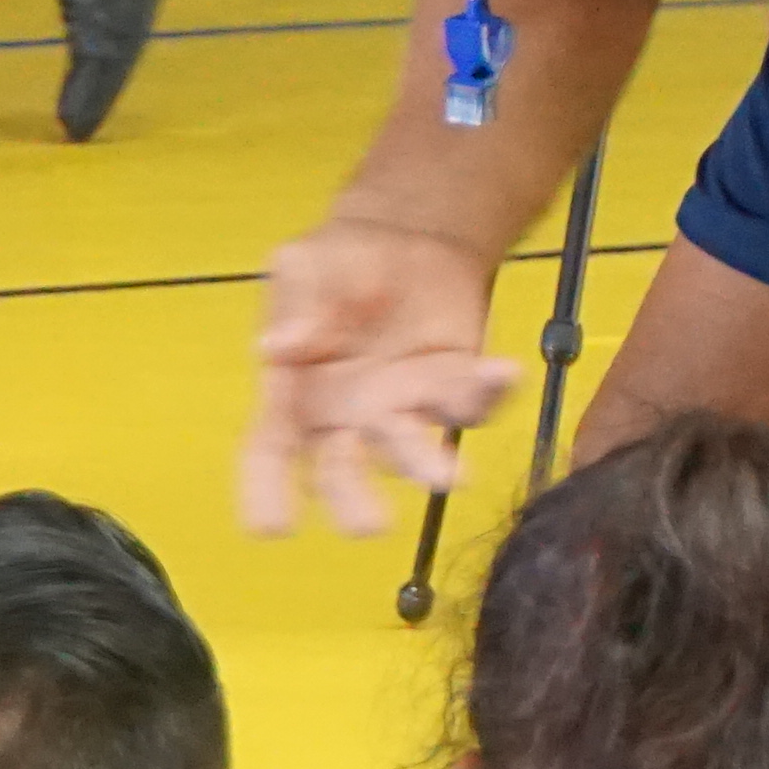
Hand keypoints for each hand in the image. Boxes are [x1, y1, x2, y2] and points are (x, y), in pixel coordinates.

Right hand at [242, 219, 521, 533]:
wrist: (408, 241)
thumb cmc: (339, 262)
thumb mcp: (304, 265)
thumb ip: (294, 304)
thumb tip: (276, 347)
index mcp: (294, 396)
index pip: (269, 452)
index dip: (266, 492)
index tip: (272, 528)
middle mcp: (346, 419)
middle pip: (342, 474)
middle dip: (355, 502)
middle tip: (369, 526)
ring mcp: (404, 411)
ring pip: (413, 451)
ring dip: (428, 463)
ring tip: (450, 475)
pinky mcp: (455, 391)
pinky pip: (473, 404)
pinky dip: (491, 392)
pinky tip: (503, 370)